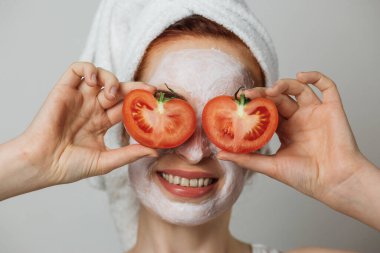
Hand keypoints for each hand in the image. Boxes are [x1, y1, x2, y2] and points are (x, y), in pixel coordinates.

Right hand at [1, 62, 157, 198]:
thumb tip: (155, 152)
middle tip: (148, 90)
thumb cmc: (69, 166)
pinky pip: (77, 69)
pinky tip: (94, 82)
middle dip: (134, 87)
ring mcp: (79, 98)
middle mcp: (92, 108)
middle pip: (118, 90)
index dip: (140, 102)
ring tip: (113, 94)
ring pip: (100, 76)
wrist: (43, 164)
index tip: (155, 101)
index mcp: (102, 122)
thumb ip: (130, 153)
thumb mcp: (106, 160)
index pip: (125, 106)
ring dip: (111, 79)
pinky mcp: (64, 90)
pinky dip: (89, 69)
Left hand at [217, 71, 372, 209]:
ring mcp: (315, 113)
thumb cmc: (306, 177)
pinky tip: (301, 76)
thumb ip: (247, 159)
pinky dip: (315, 77)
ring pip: (299, 88)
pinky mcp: (332, 109)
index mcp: (285, 130)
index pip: (267, 110)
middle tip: (249, 94)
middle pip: (279, 97)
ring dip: (284, 84)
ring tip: (271, 90)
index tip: (239, 102)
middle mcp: (299, 119)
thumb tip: (221, 154)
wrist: (334, 183)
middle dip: (264, 93)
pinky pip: (327, 86)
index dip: (255, 104)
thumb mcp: (271, 166)